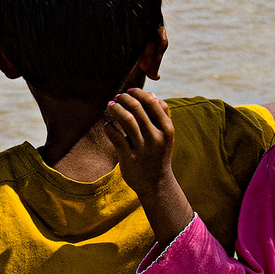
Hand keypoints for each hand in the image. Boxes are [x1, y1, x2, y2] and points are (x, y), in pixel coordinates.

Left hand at [105, 90, 196, 245]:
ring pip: (127, 120)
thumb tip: (150, 94)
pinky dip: (109, 127)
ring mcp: (142, 149)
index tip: (129, 91)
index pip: (152, 103)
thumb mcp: (166, 135)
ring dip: (115, 109)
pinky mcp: (129, 158)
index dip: (138, 93)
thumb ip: (161, 114)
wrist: (156, 183)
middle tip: (116, 97)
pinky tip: (107, 124)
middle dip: (124, 99)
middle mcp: (156, 138)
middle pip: (138, 109)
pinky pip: (116, 137)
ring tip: (110, 105)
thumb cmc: (158, 153)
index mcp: (167, 129)